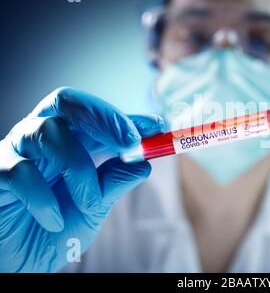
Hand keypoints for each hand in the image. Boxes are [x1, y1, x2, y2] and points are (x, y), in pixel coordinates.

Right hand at [0, 87, 163, 271]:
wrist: (12, 264)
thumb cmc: (50, 232)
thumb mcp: (91, 210)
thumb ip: (112, 184)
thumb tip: (144, 163)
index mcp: (70, 143)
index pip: (98, 117)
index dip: (127, 118)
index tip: (157, 125)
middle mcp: (42, 140)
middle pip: (67, 102)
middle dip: (104, 117)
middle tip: (130, 141)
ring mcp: (16, 153)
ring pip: (48, 132)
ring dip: (78, 169)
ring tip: (88, 203)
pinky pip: (20, 172)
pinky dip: (44, 199)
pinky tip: (54, 220)